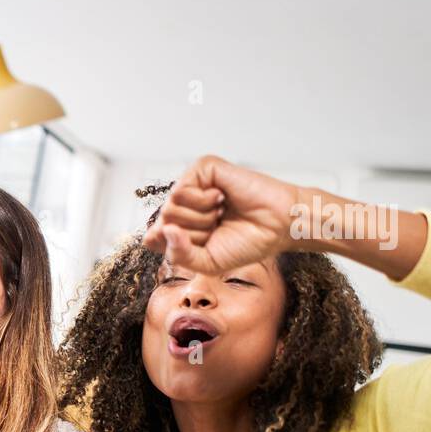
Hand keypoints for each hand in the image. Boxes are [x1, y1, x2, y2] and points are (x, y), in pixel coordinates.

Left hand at [142, 154, 300, 273]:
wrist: (277, 225)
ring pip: (169, 208)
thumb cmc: (246, 243)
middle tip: (217, 227)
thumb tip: (164, 229)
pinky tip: (221, 198)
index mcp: (182, 226)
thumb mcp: (206, 262)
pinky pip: (180, 191)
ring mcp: (192, 185)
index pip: (153, 238)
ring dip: (199, 219)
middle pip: (162, 224)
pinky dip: (202, 202)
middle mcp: (184, 205)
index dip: (173, 246)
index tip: (202, 245)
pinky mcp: (202, 169)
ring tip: (220, 213)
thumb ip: (179, 254)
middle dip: (193, 234)